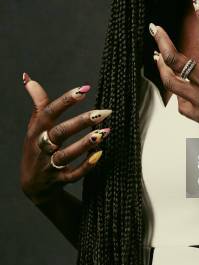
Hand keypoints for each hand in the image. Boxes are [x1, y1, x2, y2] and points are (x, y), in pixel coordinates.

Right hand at [20, 75, 111, 204]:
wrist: (33, 186)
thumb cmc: (36, 149)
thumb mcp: (34, 126)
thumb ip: (37, 102)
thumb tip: (28, 78)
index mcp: (37, 131)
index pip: (49, 112)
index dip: (65, 100)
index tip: (85, 89)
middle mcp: (42, 147)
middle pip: (60, 133)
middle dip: (81, 122)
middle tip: (103, 112)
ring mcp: (49, 165)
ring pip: (67, 154)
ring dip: (85, 143)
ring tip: (105, 132)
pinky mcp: (59, 180)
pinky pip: (73, 174)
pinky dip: (86, 166)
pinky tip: (99, 154)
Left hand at [149, 0, 198, 138]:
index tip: (198, 3)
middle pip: (173, 58)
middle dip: (162, 40)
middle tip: (155, 29)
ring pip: (169, 81)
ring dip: (160, 67)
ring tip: (156, 57)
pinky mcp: (198, 115)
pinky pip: (180, 103)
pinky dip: (178, 95)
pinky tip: (179, 90)